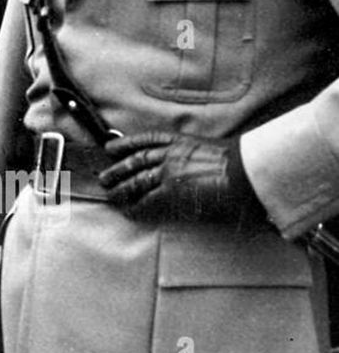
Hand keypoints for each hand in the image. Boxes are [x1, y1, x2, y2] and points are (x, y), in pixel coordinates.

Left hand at [99, 131, 264, 223]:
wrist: (248, 171)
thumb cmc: (239, 163)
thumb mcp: (211, 150)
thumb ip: (195, 155)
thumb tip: (191, 167)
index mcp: (180, 140)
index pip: (146, 140)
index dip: (126, 143)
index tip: (111, 146)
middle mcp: (170, 154)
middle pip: (136, 161)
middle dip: (117, 169)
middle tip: (104, 176)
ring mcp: (169, 172)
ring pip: (137, 181)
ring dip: (121, 189)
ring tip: (110, 195)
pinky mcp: (172, 192)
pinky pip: (148, 201)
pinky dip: (137, 207)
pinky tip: (129, 212)